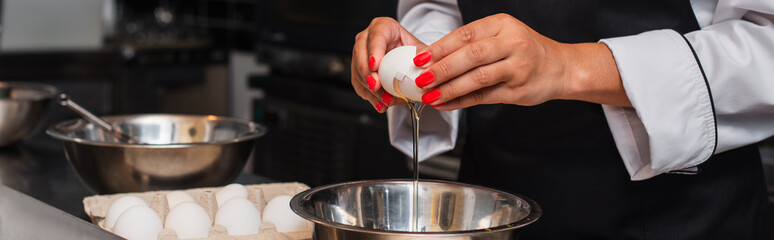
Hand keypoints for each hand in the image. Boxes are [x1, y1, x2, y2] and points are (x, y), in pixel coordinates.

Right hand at [352, 17, 425, 112]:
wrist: (406, 60)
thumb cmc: (411, 51)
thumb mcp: (421, 50)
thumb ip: (426, 57)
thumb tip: (431, 69)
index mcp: (383, 27)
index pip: (376, 36)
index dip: (374, 50)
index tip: (375, 65)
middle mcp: (367, 39)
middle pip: (361, 54)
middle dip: (367, 72)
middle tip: (376, 86)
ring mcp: (360, 56)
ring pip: (358, 71)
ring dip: (371, 89)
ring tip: (385, 100)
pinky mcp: (358, 72)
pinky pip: (360, 85)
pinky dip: (371, 97)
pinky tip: (381, 104)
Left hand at [412, 13, 629, 109]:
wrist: (561, 67)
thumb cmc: (525, 50)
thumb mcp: (502, 35)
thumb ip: (472, 44)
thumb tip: (431, 57)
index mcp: (502, 25)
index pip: (466, 34)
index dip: (440, 47)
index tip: (420, 57)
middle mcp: (512, 43)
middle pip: (471, 55)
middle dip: (442, 68)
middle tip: (421, 78)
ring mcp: (517, 67)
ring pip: (478, 78)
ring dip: (450, 88)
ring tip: (429, 95)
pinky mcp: (518, 90)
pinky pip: (484, 96)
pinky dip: (462, 101)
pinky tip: (446, 104)